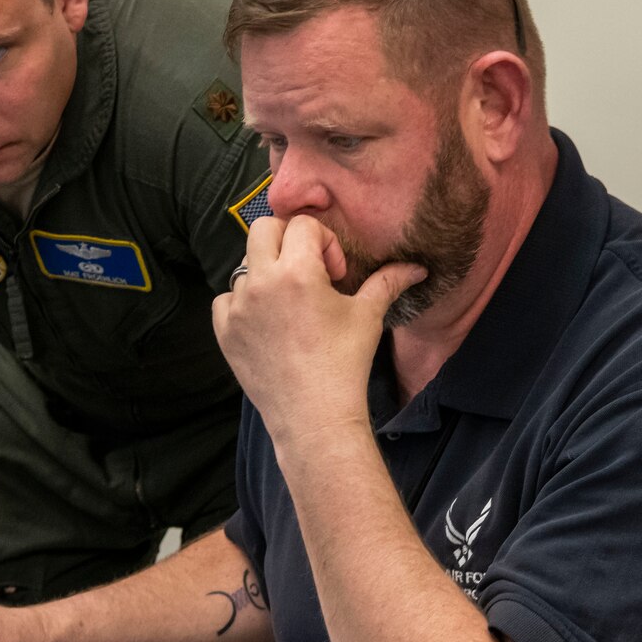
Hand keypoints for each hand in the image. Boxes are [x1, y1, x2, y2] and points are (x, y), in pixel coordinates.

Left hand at [213, 215, 423, 440]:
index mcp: (296, 272)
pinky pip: (226, 299)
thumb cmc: (344, 365)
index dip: (324, 242)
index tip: (334, 274)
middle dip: (287, 241)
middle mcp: (260, 283)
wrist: (314, 417)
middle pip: (263, 229)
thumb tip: (416, 267)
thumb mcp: (367, 317)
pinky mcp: (225, 331)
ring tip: (290, 304)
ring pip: (245, 266)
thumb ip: (387, 281)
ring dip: (267, 274)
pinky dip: (244, 303)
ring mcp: (238, 308)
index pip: (302, 225)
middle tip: (307, 271)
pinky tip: (268, 323)